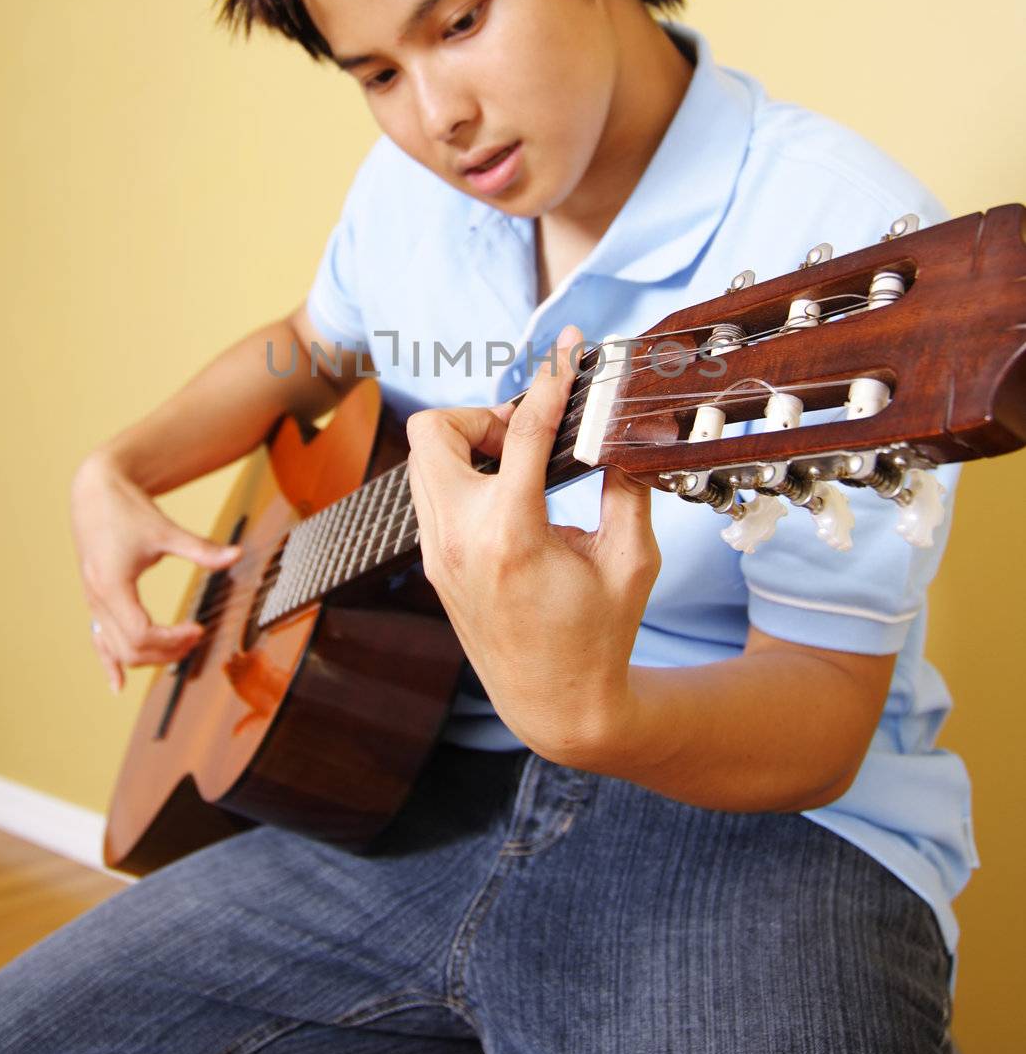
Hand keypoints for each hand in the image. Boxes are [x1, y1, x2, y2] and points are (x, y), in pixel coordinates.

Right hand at [70, 451, 240, 692]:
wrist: (95, 492)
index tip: (199, 629)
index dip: (173, 640)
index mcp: (113, 585)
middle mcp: (98, 599)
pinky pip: (99, 641)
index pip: (142, 634)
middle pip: (130, 650)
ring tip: (180, 648)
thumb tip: (237, 555)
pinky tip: (117, 686)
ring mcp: (93, 603)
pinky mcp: (94, 601)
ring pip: (117, 650)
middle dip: (166, 652)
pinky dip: (109, 664)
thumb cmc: (127, 509)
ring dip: (149, 657)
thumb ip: (201, 549)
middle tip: (197, 638)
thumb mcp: (166, 529)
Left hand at [404, 325, 660, 761]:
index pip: (518, 430)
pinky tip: (508, 495)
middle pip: (433, 429)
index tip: (570, 347)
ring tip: (518, 464)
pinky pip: (431, 493)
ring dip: (467, 443)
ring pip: (423, 459)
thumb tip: (631, 431)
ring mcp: (437, 553)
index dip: (549, 380)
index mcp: (511, 535)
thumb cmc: (599, 636)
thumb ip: (627, 487)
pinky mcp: (433, 564)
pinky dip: (462, 476)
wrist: (555, 706)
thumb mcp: (630, 559)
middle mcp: (459, 539)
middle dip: (480, 414)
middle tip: (524, 433)